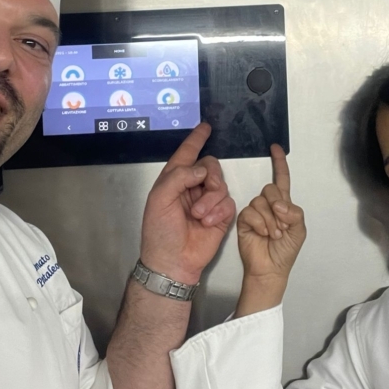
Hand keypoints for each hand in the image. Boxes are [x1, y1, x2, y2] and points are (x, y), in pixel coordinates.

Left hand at [139, 123, 235, 285]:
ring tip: (199, 216)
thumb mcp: (160, 199)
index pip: (186, 154)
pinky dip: (219, 211)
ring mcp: (207, 201)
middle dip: (209, 177)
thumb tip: (202, 169)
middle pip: (210, 166)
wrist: (173, 261)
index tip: (205, 127)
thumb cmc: (160, 232)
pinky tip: (208, 223)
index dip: (195, 140)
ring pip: (220, 184)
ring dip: (211, 200)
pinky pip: (228, 202)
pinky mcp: (220, 215)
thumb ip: (179, 177)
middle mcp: (191, 187)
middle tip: (202, 192)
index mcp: (173, 180)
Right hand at [237, 145, 305, 287]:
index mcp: (283, 203)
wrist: (271, 268)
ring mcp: (255, 211)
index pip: (282, 179)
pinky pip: (251, 212)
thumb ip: (294, 213)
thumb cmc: (286, 250)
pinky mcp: (243, 219)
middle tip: (282, 228)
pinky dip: (260, 223)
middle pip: (270, 189)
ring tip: (273, 235)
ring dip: (270, 221)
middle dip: (278, 208)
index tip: (275, 148)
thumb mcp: (299, 229)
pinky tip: (262, 234)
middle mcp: (268, 204)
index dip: (279, 163)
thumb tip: (278, 204)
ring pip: (260, 202)